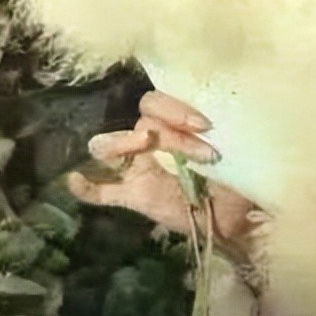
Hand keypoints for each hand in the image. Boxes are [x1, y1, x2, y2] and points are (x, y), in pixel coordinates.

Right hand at [67, 90, 259, 259]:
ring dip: (124, 142)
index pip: (160, 101)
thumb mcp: (234, 146)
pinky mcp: (134, 196)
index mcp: (176, 121)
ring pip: (113, 146)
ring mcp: (139, 167)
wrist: (240, 214)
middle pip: (142, 118)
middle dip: (169, 130)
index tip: (205, 125)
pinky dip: (88, 186)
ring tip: (142, 144)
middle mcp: (153, 138)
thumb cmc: (239, 171)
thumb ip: (221, 132)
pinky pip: (103, 191)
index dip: (176, 108)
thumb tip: (219, 126)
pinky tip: (75, 181)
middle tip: (200, 152)